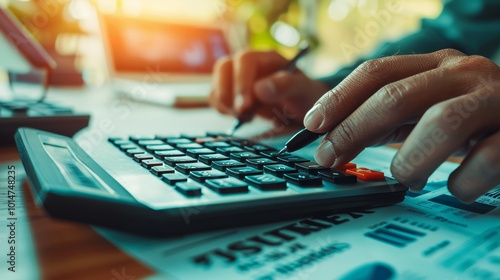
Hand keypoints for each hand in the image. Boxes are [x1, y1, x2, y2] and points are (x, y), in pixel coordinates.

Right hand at [209, 50, 328, 124]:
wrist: (302, 107)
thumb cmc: (304, 95)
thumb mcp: (303, 90)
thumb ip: (285, 85)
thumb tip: (260, 89)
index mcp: (265, 58)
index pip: (244, 60)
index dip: (242, 81)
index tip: (247, 106)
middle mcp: (247, 64)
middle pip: (223, 69)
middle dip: (228, 94)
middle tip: (242, 114)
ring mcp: (236, 78)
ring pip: (217, 84)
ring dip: (225, 104)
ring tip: (246, 117)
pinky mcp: (230, 93)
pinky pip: (215, 98)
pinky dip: (223, 110)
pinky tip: (242, 117)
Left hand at [303, 49, 499, 202]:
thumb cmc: (474, 118)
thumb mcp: (429, 105)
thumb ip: (388, 118)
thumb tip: (333, 139)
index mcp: (437, 65)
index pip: (378, 72)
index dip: (339, 97)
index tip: (311, 124)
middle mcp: (464, 74)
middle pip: (397, 96)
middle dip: (354, 130)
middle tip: (329, 157)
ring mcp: (495, 101)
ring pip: (441, 124)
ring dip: (410, 159)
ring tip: (406, 178)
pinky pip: (484, 161)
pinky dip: (461, 182)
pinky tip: (456, 188)